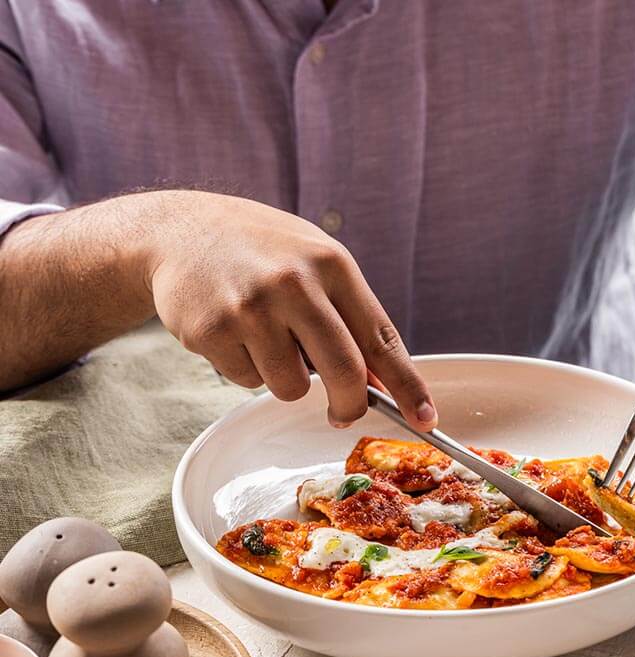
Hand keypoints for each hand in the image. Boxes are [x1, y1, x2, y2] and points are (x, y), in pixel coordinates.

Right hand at [144, 191, 436, 429]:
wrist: (181, 231)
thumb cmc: (262, 252)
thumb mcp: (313, 263)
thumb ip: (348, 316)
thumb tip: (381, 381)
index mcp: (331, 264)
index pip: (381, 337)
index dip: (408, 384)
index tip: (425, 418)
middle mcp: (294, 283)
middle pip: (344, 372)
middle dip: (349, 405)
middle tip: (342, 413)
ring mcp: (251, 308)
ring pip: (292, 387)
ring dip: (286, 378)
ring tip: (264, 336)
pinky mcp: (212, 330)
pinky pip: (248, 381)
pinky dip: (246, 368)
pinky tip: (232, 331)